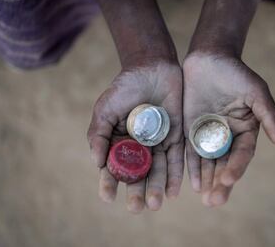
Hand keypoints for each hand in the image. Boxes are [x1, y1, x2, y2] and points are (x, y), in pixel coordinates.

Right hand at [87, 60, 182, 212]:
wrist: (152, 68)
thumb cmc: (124, 87)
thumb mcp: (105, 109)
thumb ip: (98, 134)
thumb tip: (97, 163)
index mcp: (119, 142)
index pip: (113, 167)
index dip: (109, 183)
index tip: (108, 197)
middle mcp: (139, 147)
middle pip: (137, 174)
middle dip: (137, 192)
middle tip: (137, 207)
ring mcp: (158, 143)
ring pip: (158, 170)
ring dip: (157, 188)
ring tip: (156, 204)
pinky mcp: (176, 137)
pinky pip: (177, 158)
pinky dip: (176, 175)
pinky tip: (173, 191)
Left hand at [183, 52, 274, 206]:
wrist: (209, 58)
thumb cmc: (236, 73)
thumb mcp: (256, 91)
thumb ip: (268, 115)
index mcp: (246, 129)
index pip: (243, 154)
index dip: (237, 167)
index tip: (227, 179)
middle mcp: (228, 136)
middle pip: (226, 163)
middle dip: (221, 182)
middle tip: (215, 201)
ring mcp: (209, 134)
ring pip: (209, 162)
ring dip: (207, 180)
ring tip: (205, 198)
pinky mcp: (191, 130)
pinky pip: (192, 152)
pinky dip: (193, 167)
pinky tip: (192, 183)